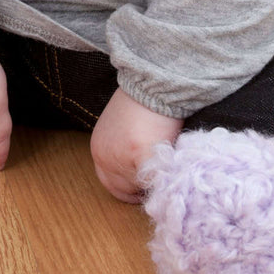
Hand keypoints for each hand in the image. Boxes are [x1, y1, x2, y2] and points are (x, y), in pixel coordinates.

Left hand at [90, 88, 182, 202]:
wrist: (153, 84)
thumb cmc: (145, 102)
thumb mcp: (123, 130)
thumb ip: (124, 151)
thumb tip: (140, 173)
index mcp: (99, 149)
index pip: (110, 183)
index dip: (129, 189)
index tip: (146, 189)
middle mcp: (104, 156)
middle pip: (124, 189)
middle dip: (143, 188)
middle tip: (162, 180)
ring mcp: (120, 158)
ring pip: (142, 186)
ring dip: (156, 180)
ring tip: (169, 165)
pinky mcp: (139, 156)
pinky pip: (155, 179)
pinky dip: (166, 175)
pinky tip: (174, 165)